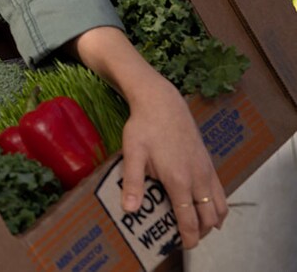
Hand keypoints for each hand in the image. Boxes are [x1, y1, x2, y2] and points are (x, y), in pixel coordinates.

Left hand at [119, 74, 227, 248]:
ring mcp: (206, 170)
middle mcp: (197, 178)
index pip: (189, 219)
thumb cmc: (144, 127)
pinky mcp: (209, 163)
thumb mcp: (132, 153)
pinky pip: (220, 191)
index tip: (184, 246)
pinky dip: (218, 205)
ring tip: (198, 227)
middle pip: (209, 217)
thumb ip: (132, 182)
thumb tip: (129, 210)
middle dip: (201, 232)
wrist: (163, 103)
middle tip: (187, 238)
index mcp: (178, 180)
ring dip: (212, 221)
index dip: (189, 236)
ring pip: (219, 205)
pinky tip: (207, 207)